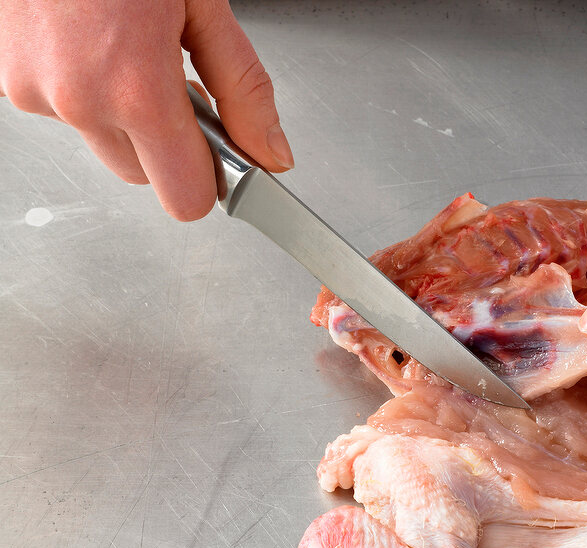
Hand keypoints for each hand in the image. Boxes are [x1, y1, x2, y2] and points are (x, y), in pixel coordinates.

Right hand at [0, 0, 292, 219]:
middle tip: (175, 78)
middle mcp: (76, 99)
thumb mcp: (203, 5)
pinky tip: (91, 38)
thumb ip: (243, 89)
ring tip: (127, 44)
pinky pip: (62, 109)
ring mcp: (31, 90)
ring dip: (122, 115)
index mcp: (134, 88)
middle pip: (143, 176)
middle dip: (167, 142)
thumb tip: (270, 153)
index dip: (210, 180)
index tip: (221, 153)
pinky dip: (83, 88)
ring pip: (102, 143)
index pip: (185, 199)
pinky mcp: (4, 78)